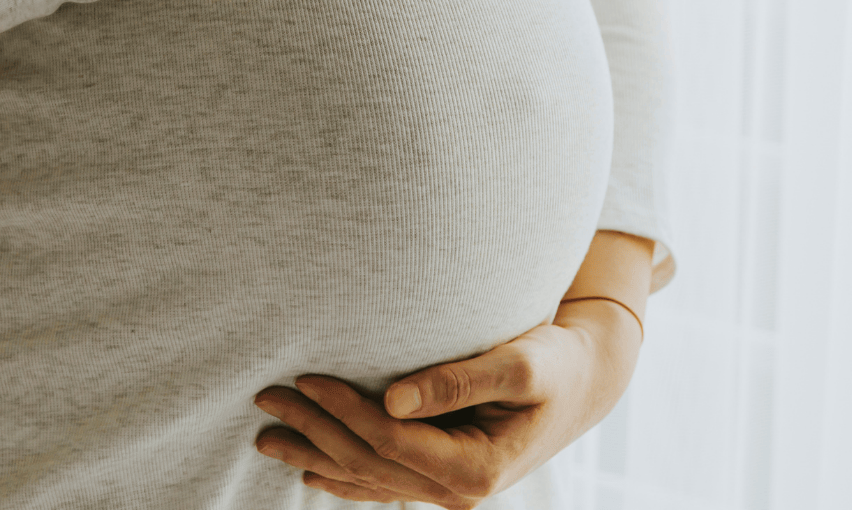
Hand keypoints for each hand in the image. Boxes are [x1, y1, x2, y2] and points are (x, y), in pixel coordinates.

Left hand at [251, 303, 641, 506]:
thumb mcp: (519, 364)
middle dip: (313, 431)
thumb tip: (392, 398)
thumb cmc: (556, 362)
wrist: (585, 381)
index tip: (306, 378)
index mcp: (477, 468)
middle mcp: (458, 490)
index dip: (344, 412)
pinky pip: (382, 483)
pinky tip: (309, 467)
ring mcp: (448, 488)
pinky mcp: (443, 475)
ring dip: (315, 455)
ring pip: (368, 479)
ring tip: (266, 436)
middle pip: (369, 464)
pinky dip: (342, 475)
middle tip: (265, 397)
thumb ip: (458, 380)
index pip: (390, 441)